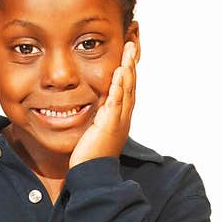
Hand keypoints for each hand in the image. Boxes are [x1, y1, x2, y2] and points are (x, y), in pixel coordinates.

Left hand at [68, 41, 136, 169]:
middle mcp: (123, 119)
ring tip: (128, 52)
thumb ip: (96, 119)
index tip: (127, 56)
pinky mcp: (109, 126)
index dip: (128, 72)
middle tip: (131, 45)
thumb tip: (94, 109)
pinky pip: (115, 102)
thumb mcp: (94, 133)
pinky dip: (118, 87)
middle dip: (131, 64)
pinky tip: (119, 72)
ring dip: (128, 70)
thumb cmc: (90, 158)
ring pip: (126, 91)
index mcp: (120, 119)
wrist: (92, 177)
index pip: (126, 91)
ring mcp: (118, 122)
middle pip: (130, 86)